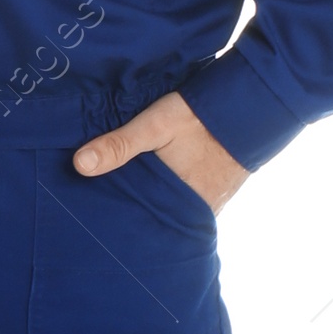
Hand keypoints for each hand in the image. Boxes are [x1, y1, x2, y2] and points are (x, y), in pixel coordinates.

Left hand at [73, 92, 248, 211]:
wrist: (252, 106)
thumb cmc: (201, 117)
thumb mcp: (155, 125)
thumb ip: (120, 144)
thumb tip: (80, 165)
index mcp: (177, 204)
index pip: (142, 227)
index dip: (120, 226)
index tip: (95, 224)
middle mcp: (195, 212)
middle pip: (156, 221)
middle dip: (135, 218)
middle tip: (104, 215)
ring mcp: (208, 205)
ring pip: (171, 213)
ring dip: (153, 207)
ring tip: (124, 203)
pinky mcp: (216, 194)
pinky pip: (186, 204)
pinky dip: (170, 199)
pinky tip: (154, 190)